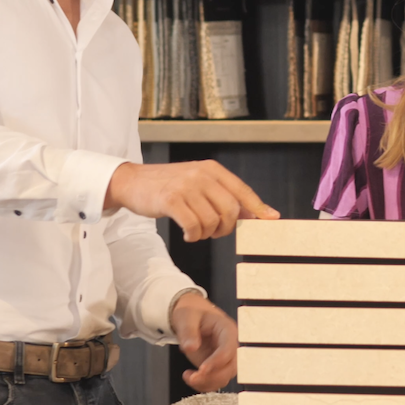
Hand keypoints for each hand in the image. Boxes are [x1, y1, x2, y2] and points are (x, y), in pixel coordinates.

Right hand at [104, 160, 278, 240]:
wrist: (132, 182)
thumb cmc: (169, 186)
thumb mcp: (199, 184)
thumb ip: (225, 196)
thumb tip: (258, 213)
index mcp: (212, 169)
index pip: (242, 190)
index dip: (258, 207)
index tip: (271, 219)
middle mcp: (202, 174)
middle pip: (231, 209)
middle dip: (226, 228)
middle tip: (214, 231)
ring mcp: (186, 186)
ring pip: (212, 221)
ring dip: (207, 233)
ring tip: (196, 230)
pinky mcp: (171, 200)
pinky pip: (194, 226)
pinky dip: (193, 235)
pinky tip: (187, 234)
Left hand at [169, 292, 236, 392]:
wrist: (190, 315)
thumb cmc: (191, 313)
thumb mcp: (186, 317)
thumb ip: (188, 332)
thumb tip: (191, 348)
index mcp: (227, 330)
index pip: (228, 349)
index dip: (217, 361)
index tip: (201, 369)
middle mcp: (230, 345)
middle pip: (230, 367)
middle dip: (212, 376)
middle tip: (192, 378)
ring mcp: (224, 357)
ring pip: (224, 377)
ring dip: (207, 382)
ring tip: (188, 377)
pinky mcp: (217, 366)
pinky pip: (216, 380)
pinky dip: (203, 385)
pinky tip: (190, 377)